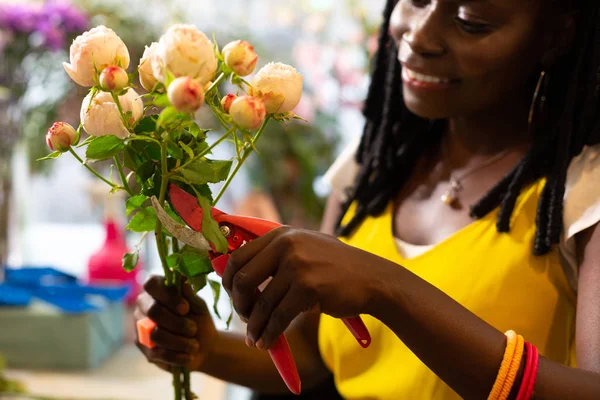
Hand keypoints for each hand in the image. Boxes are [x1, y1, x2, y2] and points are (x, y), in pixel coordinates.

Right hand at [135, 275, 217, 370]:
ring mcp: (141, 330)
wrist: (205, 346)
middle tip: (193, 328)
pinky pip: (158, 353)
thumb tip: (181, 278)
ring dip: (180, 341)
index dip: (168, 295)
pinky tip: (188, 355)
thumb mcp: (199, 306)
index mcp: (156, 290)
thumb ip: (189, 294)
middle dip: (177, 322)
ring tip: (194, 345)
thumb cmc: (199, 319)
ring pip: (156, 334)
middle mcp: (144, 307)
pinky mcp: (146, 351)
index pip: (152, 284)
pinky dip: (178, 355)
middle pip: (153, 311)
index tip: (185, 308)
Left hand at [222, 226, 383, 350]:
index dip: (229, 281)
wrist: (372, 278)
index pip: (239, 256)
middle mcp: (286, 245)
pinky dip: (269, 333)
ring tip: (254, 338)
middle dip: (238, 304)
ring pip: (261, 303)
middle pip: (242, 279)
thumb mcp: (304, 248)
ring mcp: (297, 265)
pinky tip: (267, 341)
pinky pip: (278, 317)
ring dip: (254, 326)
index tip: (233, 297)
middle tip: (244, 318)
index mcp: (281, 234)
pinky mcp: (308, 287)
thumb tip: (237, 277)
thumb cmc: (335, 268)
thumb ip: (275, 256)